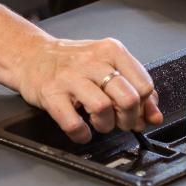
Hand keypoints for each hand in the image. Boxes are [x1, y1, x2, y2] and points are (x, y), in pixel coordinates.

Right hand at [16, 37, 162, 143]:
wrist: (31, 55)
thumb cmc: (72, 63)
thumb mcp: (108, 66)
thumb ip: (135, 88)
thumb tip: (154, 115)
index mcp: (112, 51)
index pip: (144, 85)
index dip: (145, 107)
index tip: (138, 114)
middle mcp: (93, 61)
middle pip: (128, 98)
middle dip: (129, 119)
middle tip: (121, 122)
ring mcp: (71, 77)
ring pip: (103, 109)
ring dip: (105, 126)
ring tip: (99, 123)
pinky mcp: (51, 94)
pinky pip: (73, 123)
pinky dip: (81, 134)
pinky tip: (82, 131)